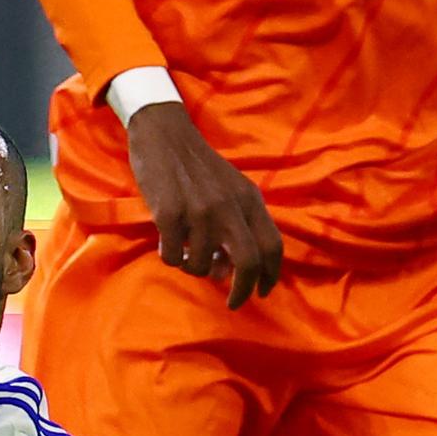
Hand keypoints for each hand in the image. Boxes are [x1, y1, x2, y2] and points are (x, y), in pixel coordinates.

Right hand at [124, 100, 283, 307]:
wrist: (164, 133)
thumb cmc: (198, 166)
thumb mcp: (229, 189)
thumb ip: (237, 225)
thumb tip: (225, 271)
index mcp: (249, 199)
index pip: (272, 246)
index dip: (270, 276)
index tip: (261, 293)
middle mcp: (229, 206)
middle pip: (247, 262)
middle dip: (242, 290)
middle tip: (233, 302)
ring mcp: (200, 210)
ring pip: (201, 265)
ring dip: (193, 268)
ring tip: (186, 254)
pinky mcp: (169, 213)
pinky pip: (173, 256)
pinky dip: (171, 257)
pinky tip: (167, 242)